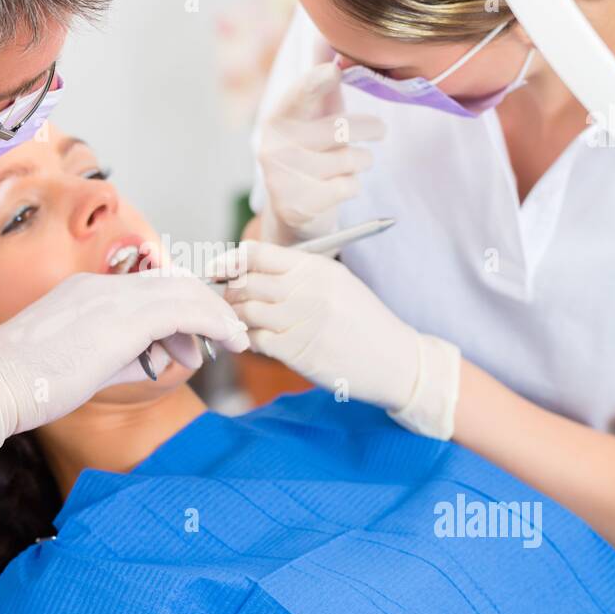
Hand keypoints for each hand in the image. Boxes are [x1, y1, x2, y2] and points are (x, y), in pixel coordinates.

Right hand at [0, 268, 249, 458]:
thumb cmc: (22, 384)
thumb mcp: (71, 362)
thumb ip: (112, 356)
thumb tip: (146, 361)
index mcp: (83, 290)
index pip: (146, 288)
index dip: (179, 306)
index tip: (198, 331)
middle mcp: (100, 286)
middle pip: (170, 284)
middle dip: (205, 307)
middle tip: (231, 330)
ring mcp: (112, 298)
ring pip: (183, 294)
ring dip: (216, 315)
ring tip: (238, 337)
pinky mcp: (125, 319)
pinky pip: (185, 312)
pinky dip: (213, 322)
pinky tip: (231, 340)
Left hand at [210, 241, 460, 438]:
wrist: (396, 360)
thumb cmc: (363, 321)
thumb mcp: (337, 283)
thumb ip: (297, 273)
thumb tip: (246, 270)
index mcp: (316, 267)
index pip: (257, 253)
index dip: (229, 261)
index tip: (218, 271)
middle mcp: (308, 289)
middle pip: (245, 283)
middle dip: (230, 292)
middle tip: (229, 301)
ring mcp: (302, 320)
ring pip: (245, 312)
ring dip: (236, 318)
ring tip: (242, 322)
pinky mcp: (298, 351)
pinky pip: (256, 340)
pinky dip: (248, 340)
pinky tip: (258, 341)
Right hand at [258, 60, 384, 244]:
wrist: (293, 211)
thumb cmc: (313, 150)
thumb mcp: (316, 111)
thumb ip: (323, 74)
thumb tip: (327, 30)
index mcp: (278, 116)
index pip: (302, 91)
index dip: (320, 79)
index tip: (334, 71)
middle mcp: (273, 145)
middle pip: (341, 128)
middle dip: (370, 128)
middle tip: (380, 130)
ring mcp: (281, 177)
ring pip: (350, 159)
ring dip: (361, 162)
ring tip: (350, 164)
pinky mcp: (296, 205)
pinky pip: (348, 186)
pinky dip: (352, 186)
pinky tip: (337, 188)